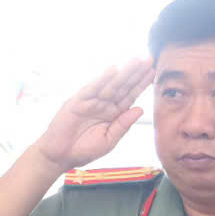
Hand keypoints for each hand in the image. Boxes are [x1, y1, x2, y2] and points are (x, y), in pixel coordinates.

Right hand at [31, 59, 156, 170]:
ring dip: (123, 72)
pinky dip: (101, 79)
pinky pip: (92, 89)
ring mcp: (91, 102)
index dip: (141, 84)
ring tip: (136, 60)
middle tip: (149, 59)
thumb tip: (140, 109)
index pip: (130, 96)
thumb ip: (123, 125)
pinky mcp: (77, 102)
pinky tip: (113, 70)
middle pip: (122, 86)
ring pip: (110, 84)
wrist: (60, 156)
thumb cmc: (83, 150)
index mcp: (113, 113)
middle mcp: (103, 104)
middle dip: (135, 73)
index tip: (154, 73)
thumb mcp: (109, 140)